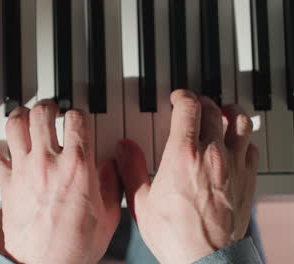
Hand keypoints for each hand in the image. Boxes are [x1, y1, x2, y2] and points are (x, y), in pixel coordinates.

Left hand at [0, 100, 121, 263]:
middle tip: (50, 109)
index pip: (76, 119)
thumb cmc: (78, 245)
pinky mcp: (6, 184)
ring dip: (20, 116)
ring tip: (24, 117)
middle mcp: (48, 161)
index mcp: (77, 165)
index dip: (78, 114)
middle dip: (48, 106)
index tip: (77, 118)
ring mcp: (24, 170)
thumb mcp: (109, 213)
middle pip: (42, 113)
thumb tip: (110, 165)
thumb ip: (111, 183)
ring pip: (15, 125)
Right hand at [116, 90, 257, 263]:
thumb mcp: (141, 201)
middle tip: (194, 105)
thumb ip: (131, 169)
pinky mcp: (247, 180)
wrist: (205, 258)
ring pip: (240, 123)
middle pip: (214, 110)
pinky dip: (243, 139)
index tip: (178, 98)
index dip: (183, 96)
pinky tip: (235, 143)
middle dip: (202, 102)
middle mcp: (212, 155)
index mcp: (183, 155)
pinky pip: (251, 148)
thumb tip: (124, 148)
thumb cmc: (174, 234)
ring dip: (229, 112)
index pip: (189, 108)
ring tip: (221, 112)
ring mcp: (233, 166)